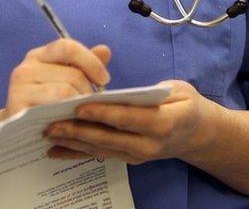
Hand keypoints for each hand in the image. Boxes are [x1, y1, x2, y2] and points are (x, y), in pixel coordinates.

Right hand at [4, 39, 110, 116]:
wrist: (17, 133)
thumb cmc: (47, 105)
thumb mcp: (66, 81)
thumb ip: (85, 66)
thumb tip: (104, 50)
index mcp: (39, 56)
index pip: (68, 47)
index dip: (91, 62)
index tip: (104, 79)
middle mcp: (26, 68)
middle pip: (73, 74)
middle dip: (88, 91)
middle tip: (89, 106)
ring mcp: (19, 88)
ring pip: (65, 91)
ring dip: (79, 106)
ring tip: (79, 115)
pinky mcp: (18, 108)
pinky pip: (54, 108)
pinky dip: (67, 117)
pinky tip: (69, 123)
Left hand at [45, 80, 218, 163]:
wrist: (199, 135)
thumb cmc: (186, 105)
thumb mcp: (178, 90)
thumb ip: (151, 91)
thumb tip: (121, 92)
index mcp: (164, 122)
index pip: (129, 118)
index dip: (103, 114)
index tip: (79, 107)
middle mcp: (150, 144)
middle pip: (109, 138)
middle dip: (78, 131)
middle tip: (52, 124)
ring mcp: (138, 155)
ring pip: (101, 149)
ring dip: (72, 143)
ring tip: (48, 134)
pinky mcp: (129, 159)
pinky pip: (100, 155)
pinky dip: (77, 153)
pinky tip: (56, 151)